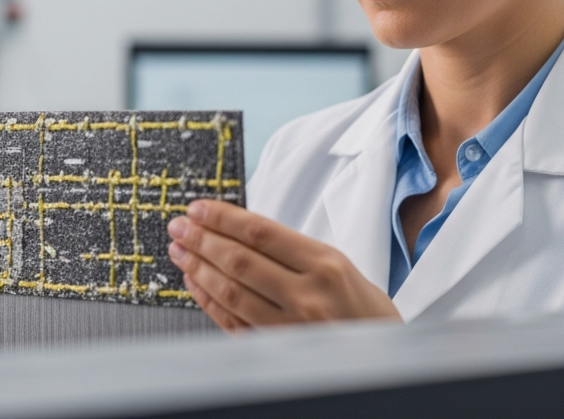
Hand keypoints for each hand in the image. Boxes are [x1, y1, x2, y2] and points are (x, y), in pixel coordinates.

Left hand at [167, 199, 400, 329]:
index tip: (198, 208)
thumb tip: (239, 229)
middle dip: (202, 240)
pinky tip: (194, 284)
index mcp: (326, 265)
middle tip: (178, 226)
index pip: (260, 232)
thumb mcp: (340, 267)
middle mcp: (308, 295)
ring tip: (180, 251)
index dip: (222, 218)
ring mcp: (291, 327)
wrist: (384, 356)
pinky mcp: (278, 350)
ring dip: (198, 269)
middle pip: (240, 260)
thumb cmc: (363, 309)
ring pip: (231, 292)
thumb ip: (293, 251)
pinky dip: (209, 302)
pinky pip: (233, 323)